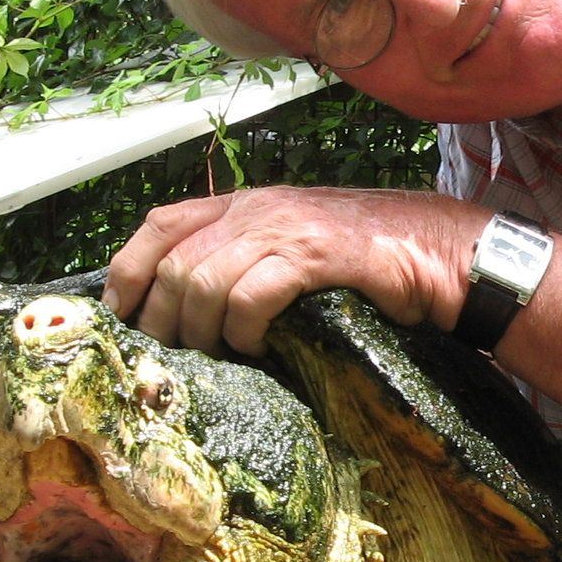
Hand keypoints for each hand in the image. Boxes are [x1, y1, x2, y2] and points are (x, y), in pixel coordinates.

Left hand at [107, 186, 481, 353]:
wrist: (440, 254)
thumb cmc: (367, 264)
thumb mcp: (293, 251)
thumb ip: (244, 262)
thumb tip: (187, 311)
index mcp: (244, 204)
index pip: (160, 223)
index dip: (128, 269)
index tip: (120, 315)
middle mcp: (257, 208)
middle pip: (175, 262)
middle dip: (164, 319)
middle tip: (178, 357)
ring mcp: (285, 228)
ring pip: (203, 280)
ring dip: (202, 331)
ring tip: (221, 357)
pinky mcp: (315, 256)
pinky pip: (251, 295)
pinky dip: (243, 330)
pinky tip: (257, 348)